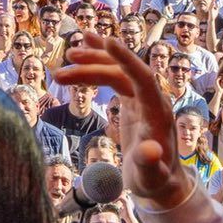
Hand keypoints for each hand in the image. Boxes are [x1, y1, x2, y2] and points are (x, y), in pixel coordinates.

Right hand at [53, 38, 189, 210]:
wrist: (161, 182)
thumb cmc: (155, 180)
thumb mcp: (151, 177)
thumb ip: (150, 163)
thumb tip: (149, 151)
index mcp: (158, 113)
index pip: (143, 77)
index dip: (126, 59)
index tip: (108, 40)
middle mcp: (152, 99)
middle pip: (122, 72)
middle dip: (94, 66)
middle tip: (62, 69)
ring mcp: (142, 98)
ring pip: (115, 72)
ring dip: (90, 65)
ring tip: (62, 66)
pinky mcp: (133, 100)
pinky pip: (114, 76)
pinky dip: (97, 66)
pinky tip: (81, 56)